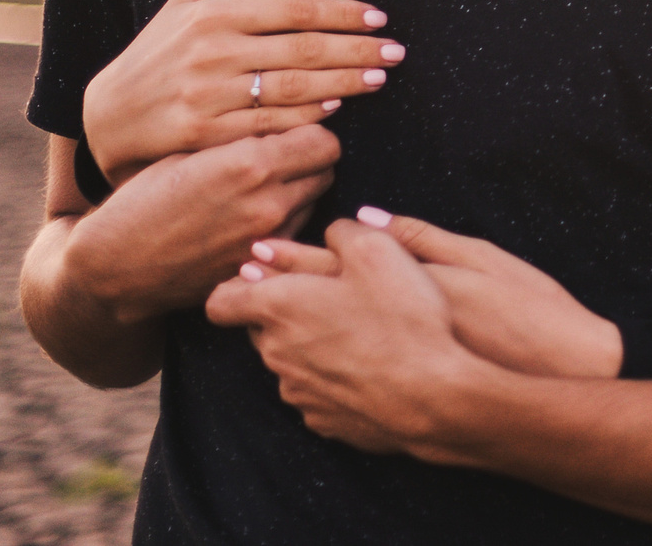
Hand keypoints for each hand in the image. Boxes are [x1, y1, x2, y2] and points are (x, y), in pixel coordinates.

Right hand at [67, 125, 341, 323]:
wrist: (114, 266)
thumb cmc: (143, 200)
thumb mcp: (190, 152)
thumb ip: (244, 137)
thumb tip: (284, 119)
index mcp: (250, 164)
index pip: (324, 139)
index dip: (312, 132)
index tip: (295, 132)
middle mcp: (267, 203)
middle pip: (326, 171)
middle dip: (310, 160)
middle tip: (284, 157)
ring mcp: (266, 240)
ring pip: (314, 203)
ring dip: (300, 191)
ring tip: (262, 188)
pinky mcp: (260, 266)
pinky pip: (293, 234)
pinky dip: (284, 222)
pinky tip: (253, 217)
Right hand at [81, 0, 402, 186]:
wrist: (109, 117)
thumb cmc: (158, 52)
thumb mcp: (188, 2)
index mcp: (214, 14)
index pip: (296, 9)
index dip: (343, 13)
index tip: (379, 18)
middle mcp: (213, 51)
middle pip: (304, 48)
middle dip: (357, 49)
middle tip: (394, 52)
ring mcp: (208, 93)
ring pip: (293, 86)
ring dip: (343, 83)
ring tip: (376, 79)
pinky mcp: (205, 133)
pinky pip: (269, 123)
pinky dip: (305, 116)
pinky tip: (334, 109)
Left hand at [208, 219, 482, 456]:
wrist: (431, 395)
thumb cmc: (403, 317)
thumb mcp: (379, 249)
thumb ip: (344, 231)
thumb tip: (332, 230)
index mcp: (279, 306)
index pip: (220, 300)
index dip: (237, 286)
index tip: (263, 278)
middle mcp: (276, 353)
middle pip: (260, 328)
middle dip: (286, 311)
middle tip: (332, 295)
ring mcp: (297, 391)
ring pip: (289, 360)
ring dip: (312, 344)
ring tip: (361, 331)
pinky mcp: (321, 420)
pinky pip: (316, 390)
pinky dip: (333, 376)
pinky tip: (371, 366)